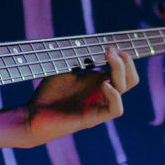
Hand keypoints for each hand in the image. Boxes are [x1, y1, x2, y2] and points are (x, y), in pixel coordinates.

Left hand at [19, 44, 138, 147]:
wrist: (34, 114)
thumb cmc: (48, 94)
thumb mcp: (64, 70)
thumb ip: (78, 60)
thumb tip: (89, 47)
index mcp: (98, 82)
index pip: (123, 70)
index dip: (123, 57)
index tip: (110, 46)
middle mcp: (102, 93)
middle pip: (130, 78)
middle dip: (127, 61)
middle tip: (112, 50)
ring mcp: (99, 105)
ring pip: (125, 88)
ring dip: (121, 70)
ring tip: (109, 57)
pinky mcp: (94, 118)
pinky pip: (116, 109)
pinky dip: (115, 95)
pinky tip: (104, 85)